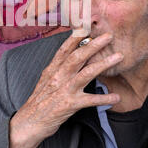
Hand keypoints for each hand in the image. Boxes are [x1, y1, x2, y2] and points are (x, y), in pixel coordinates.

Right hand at [9, 32, 122, 147]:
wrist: (29, 122)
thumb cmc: (39, 102)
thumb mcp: (46, 80)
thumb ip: (58, 68)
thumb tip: (71, 57)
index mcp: (52, 69)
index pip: (64, 49)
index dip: (76, 36)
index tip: (87, 24)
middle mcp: (58, 77)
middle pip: (77, 56)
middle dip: (94, 45)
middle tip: (108, 36)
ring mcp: (64, 90)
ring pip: (86, 73)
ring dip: (103, 64)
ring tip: (118, 57)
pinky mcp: (69, 105)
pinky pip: (90, 100)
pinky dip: (104, 98)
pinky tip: (116, 97)